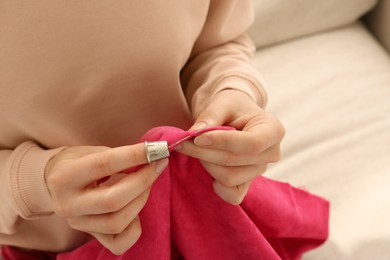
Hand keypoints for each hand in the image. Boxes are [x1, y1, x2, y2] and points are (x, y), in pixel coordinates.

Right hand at [45, 144, 167, 254]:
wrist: (57, 184)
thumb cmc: (79, 162)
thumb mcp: (91, 151)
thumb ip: (117, 155)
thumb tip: (152, 155)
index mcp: (63, 177)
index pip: (104, 164)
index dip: (134, 155)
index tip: (156, 148)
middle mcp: (68, 205)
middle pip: (113, 200)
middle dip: (143, 181)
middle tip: (157, 165)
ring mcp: (79, 224)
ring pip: (117, 222)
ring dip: (141, 200)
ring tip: (147, 184)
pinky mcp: (91, 237)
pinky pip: (119, 243)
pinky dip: (134, 228)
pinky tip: (135, 209)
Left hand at [178, 89, 284, 204]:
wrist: (234, 116)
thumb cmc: (231, 107)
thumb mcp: (222, 103)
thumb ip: (210, 116)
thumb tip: (195, 133)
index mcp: (273, 130)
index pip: (252, 143)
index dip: (222, 142)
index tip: (197, 138)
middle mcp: (272, 153)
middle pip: (235, 162)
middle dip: (205, 153)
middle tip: (183, 142)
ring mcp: (260, 171)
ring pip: (229, 178)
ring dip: (206, 164)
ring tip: (197, 148)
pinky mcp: (249, 183)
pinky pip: (233, 195)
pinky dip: (217, 185)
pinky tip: (209, 167)